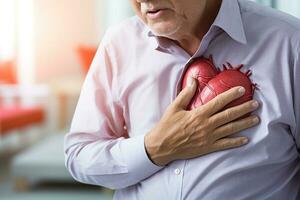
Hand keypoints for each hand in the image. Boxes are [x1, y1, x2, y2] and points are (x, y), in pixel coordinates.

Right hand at [145, 78, 259, 165]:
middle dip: (244, 109)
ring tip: (256, 119)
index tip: (242, 90)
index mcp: (199, 113)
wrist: (162, 146)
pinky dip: (236, 142)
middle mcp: (206, 125)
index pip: (219, 102)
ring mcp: (208, 137)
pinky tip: (245, 139)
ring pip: (231, 129)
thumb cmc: (167, 125)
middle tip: (255, 104)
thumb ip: (186, 93)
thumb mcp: (175, 107)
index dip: (231, 95)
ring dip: (244, 123)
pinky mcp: (208, 147)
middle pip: (229, 115)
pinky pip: (225, 144)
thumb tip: (194, 80)